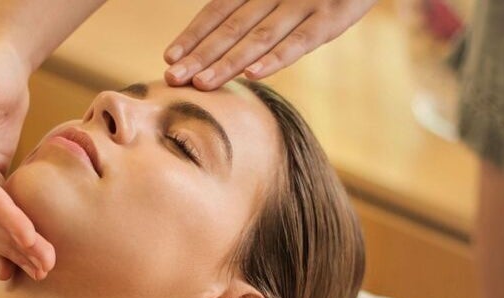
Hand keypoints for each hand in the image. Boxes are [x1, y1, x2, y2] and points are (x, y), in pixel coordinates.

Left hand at [163, 0, 376, 90]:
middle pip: (232, 27)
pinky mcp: (333, 15)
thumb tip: (226, 42)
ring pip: (259, 36)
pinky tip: (252, 76)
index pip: (219, 10)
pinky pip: (300, 41)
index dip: (194, 34)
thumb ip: (254, 3)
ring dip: (228, 62)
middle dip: (201, 54)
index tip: (170, 58)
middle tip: (174, 79)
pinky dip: (276, 58)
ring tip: (202, 84)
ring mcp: (305, 2)